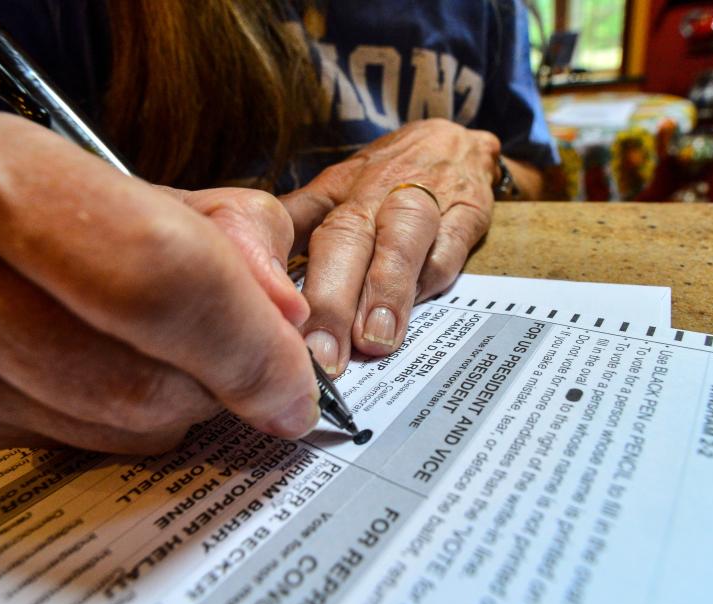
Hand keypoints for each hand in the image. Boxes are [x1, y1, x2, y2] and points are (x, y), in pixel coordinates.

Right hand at [0, 112, 318, 453]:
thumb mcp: (110, 172)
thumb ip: (216, 229)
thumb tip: (284, 316)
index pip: (157, 280)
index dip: (249, 342)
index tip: (297, 381)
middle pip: (143, 383)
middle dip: (224, 381)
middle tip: (249, 352)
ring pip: (116, 433)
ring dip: (182, 403)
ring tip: (172, 340)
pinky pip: (80, 445)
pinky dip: (126, 416)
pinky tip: (110, 362)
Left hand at [281, 119, 498, 374]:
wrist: (455, 140)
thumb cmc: (386, 176)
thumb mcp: (335, 190)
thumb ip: (294, 227)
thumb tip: (245, 268)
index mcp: (335, 193)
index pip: (302, 232)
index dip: (284, 277)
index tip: (275, 326)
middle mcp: (373, 194)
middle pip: (347, 239)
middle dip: (332, 300)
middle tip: (323, 355)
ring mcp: (423, 200)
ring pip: (401, 239)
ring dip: (386, 289)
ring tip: (375, 340)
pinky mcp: (466, 212)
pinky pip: (450, 245)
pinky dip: (433, 277)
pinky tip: (418, 310)